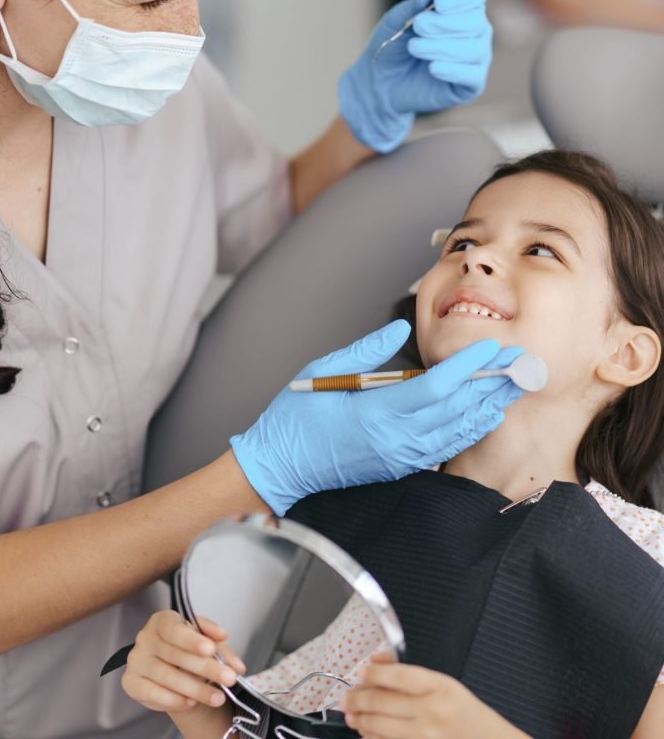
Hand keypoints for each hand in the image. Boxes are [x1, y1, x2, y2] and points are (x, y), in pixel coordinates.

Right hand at [121, 611, 245, 714]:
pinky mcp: (131, 683)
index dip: (191, 639)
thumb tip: (226, 643)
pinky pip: (152, 693)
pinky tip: (191, 702)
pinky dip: (174, 700)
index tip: (210, 649)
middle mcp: (145, 638)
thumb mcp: (207, 642)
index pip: (174, 628)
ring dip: (196, 688)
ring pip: (167, 676)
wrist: (176, 673)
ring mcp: (136, 660)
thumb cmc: (190, 651)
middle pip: (175, 654)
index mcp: (162, 620)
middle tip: (228, 678)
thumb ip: (218, 643)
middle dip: (206, 668)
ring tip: (217, 696)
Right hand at [230, 320, 523, 515]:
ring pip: (457, 431)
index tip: (489, 345)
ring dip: (488, 406)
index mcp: (375, 413)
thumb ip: (366, 351)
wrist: (279, 468)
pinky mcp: (398, 466)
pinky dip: (468, 429)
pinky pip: (444, 447)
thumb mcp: (323, 372)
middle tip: (521, 362)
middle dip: (492, 383)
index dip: (466, 365)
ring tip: (513, 385)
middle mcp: (394, 439)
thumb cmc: (295, 420)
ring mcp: (399, 457)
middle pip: (457, 409)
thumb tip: (398, 330)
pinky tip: (483, 414)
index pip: (435, 386)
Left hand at [339, 0, 491, 152]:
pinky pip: (472, 75)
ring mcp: (476, 59)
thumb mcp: (396, 22)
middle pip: (475, 21)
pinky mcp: (471, 85)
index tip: (437, 3)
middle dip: (443, 24)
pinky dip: (452, 70)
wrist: (383, 85)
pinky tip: (432, 68)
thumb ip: (413, 5)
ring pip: (472, 49)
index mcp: (462, 9)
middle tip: (417, 28)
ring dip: (441, 47)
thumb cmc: (394, 49)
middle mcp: (476, 31)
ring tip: (415, 48)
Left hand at [341, 656, 528, 738]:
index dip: (373, 673)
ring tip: (350, 715)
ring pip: (378, 725)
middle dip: (357, 698)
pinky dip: (372, 738)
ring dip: (359, 719)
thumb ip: (413, 674)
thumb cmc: (470, 715)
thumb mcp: (448, 684)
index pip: (397, 676)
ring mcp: (424, 735)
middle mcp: (430, 712)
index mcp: (439, 687)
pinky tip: (365, 733)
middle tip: (347, 697)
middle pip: (381, 701)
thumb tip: (379, 663)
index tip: (362, 671)